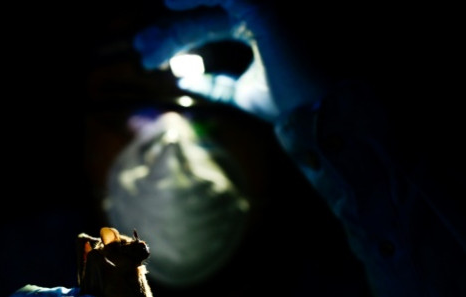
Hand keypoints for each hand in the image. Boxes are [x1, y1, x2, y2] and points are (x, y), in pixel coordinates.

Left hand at [134, 0, 328, 121]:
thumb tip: (185, 81)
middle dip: (172, 33)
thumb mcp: (248, 93)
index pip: (213, 23)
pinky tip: (171, 4)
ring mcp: (270, 5)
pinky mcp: (266, 5)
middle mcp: (268, 9)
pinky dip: (194, 4)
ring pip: (212, 7)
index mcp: (263, 25)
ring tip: (146, 41)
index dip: (179, 38)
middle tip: (141, 50)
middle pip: (209, 14)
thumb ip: (219, 84)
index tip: (148, 56)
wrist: (324, 116)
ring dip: (178, 27)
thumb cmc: (296, 105)